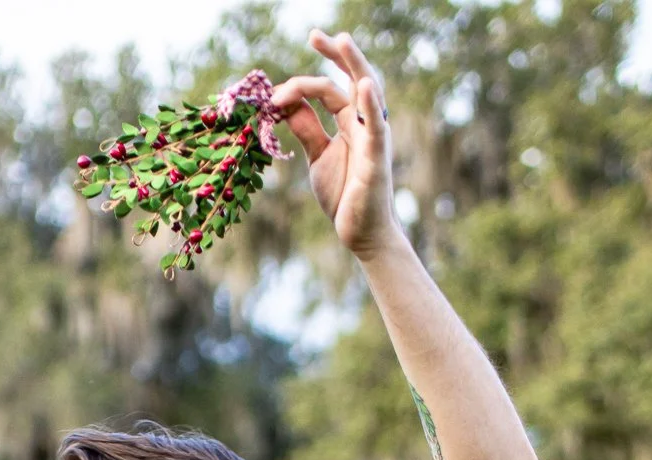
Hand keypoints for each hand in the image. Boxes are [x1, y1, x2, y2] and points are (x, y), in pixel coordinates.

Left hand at [271, 30, 397, 262]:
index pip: (327, 90)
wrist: (361, 232)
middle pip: (352, 77)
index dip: (300, 87)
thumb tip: (286, 103)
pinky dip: (371, 105)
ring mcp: (373, 136)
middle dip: (335, 54)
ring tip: (342, 40)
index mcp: (348, 122)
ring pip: (367, 91)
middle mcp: (363, 122)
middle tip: (314, 35)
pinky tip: (363, 87)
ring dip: (355, 64)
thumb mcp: (318, 156)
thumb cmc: (344, 194)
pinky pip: (376, 127)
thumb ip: (306, 128)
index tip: (274, 97)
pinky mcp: (377, 157)